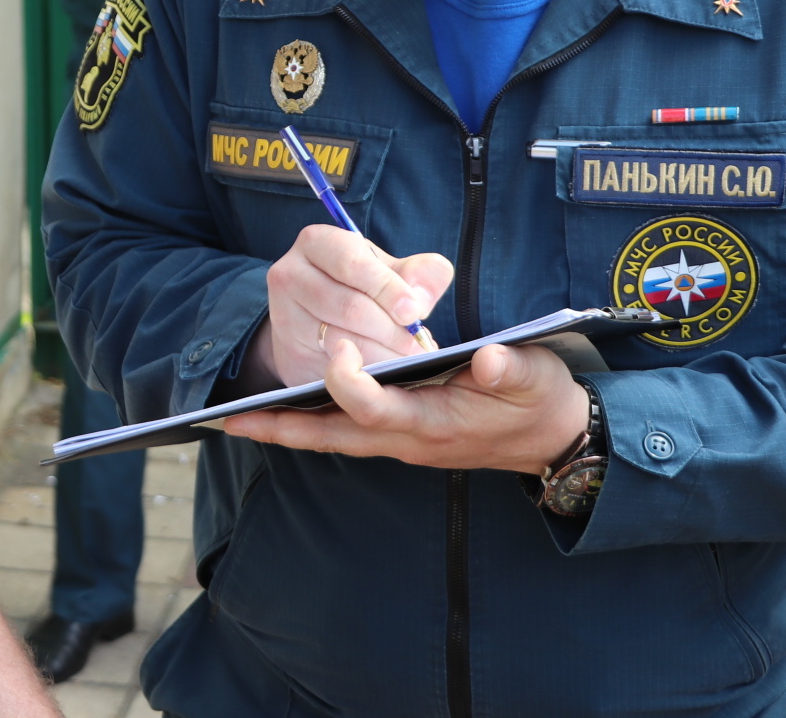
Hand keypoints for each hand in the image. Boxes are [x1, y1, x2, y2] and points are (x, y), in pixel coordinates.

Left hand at [225, 337, 590, 474]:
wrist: (553, 439)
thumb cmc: (539, 401)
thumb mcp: (536, 378)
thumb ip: (512, 370)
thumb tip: (492, 360)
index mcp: (434, 421)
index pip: (374, 409)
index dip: (349, 381)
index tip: (338, 344)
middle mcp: (409, 439)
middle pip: (334, 437)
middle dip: (284, 429)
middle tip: (233, 420)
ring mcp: (402, 442)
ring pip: (335, 439)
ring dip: (289, 429)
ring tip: (241, 418)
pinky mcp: (402, 435)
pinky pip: (347, 434)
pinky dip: (313, 425)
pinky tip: (287, 412)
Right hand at [244, 225, 452, 389]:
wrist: (311, 322)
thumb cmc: (357, 287)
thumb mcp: (387, 271)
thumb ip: (417, 274)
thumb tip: (421, 297)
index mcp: (318, 243)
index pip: (353, 263)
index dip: (387, 288)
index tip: (413, 313)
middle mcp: (291, 274)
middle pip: (349, 305)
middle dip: (391, 329)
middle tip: (418, 345)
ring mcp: (284, 315)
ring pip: (341, 339)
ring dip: (383, 353)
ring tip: (408, 358)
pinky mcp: (289, 352)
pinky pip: (334, 365)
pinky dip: (366, 369)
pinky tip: (384, 369)